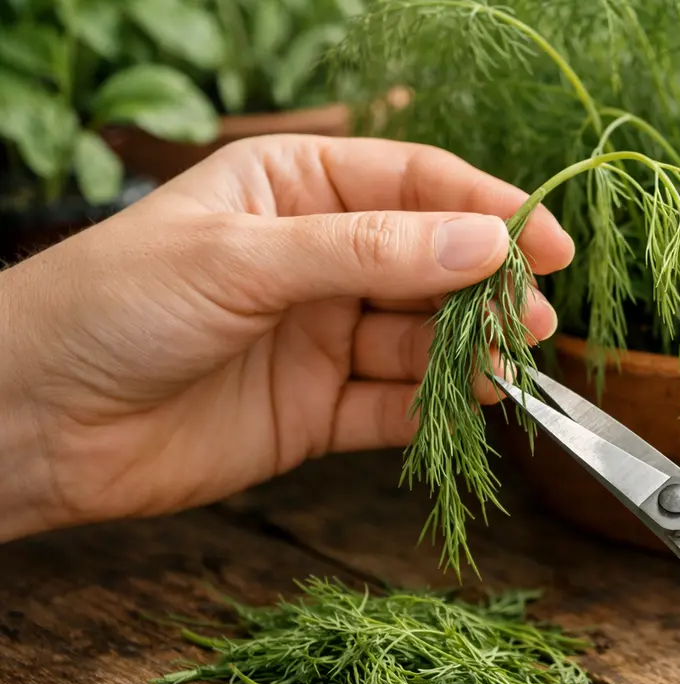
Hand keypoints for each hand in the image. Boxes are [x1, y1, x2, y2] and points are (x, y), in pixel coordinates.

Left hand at [0, 135, 572, 540]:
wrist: (33, 423)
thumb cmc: (115, 305)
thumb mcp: (245, 258)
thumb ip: (370, 253)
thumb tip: (484, 244)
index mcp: (295, 189)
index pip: (415, 184)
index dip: (488, 208)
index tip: (548, 242)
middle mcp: (318, 260)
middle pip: (431, 264)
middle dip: (487, 290)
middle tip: (536, 318)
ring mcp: (321, 336)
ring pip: (422, 340)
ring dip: (470, 353)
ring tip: (513, 366)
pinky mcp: (318, 409)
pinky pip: (394, 405)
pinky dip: (436, 409)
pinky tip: (471, 407)